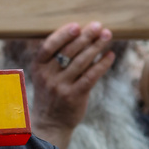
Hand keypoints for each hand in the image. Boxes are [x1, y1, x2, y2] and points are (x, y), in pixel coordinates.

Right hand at [30, 22, 114, 148]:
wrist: (51, 122)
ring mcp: (60, 87)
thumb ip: (55, 57)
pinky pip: (91, 76)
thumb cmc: (51, 93)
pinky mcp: (74, 96)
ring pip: (81, 62)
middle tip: (98, 26)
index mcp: (38, 67)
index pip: (49, 46)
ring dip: (96, 46)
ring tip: (107, 35)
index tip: (77, 26)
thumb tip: (81, 32)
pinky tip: (110, 55)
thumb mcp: (44, 75)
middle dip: (85, 36)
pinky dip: (102, 64)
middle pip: (68, 51)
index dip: (63, 34)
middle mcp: (47, 76)